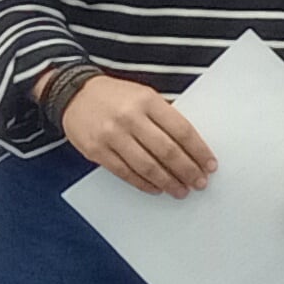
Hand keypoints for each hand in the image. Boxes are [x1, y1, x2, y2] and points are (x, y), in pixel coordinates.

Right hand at [64, 75, 214, 195]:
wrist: (73, 93)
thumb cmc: (114, 96)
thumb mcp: (143, 95)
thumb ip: (164, 117)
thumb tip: (190, 149)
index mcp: (147, 100)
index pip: (181, 130)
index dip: (199, 151)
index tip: (209, 165)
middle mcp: (130, 118)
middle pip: (167, 151)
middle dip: (187, 171)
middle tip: (199, 183)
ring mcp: (112, 135)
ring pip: (148, 166)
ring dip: (168, 182)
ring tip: (180, 190)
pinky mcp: (97, 151)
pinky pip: (126, 173)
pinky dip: (144, 184)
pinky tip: (157, 188)